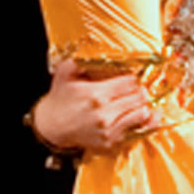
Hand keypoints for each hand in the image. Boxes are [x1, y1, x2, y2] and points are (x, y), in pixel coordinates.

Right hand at [32, 70, 156, 156]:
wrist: (51, 127)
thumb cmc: (60, 98)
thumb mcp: (65, 72)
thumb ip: (81, 60)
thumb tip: (99, 52)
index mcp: (96, 94)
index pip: (130, 82)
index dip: (134, 77)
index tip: (132, 77)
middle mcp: (104, 114)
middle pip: (139, 97)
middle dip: (141, 90)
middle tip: (137, 88)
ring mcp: (108, 130)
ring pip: (142, 114)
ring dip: (142, 105)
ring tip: (136, 101)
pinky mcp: (110, 142)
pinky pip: (136, 131)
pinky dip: (140, 121)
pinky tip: (138, 114)